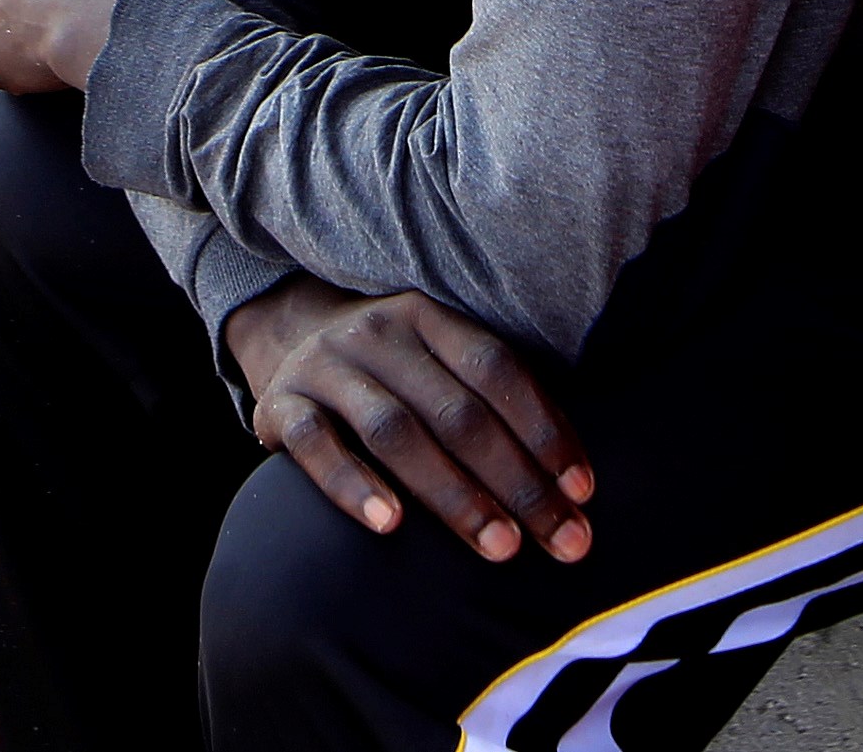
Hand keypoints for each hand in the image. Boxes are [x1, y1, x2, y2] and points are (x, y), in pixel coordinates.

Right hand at [225, 281, 594, 565]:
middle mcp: (379, 334)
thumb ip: (488, 403)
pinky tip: (389, 525)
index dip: (544, 429)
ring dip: (455, 494)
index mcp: (428, 318)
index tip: (583, 492)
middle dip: (518, 483)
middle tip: (562, 541)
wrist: (284, 337)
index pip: (497, 370)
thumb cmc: (389, 374)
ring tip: (499, 545)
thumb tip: (572, 484)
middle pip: (458, 412)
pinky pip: (317, 446)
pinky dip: (353, 484)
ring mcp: (326, 366)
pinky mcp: (279, 404)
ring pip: (397, 432)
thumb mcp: (435, 363)